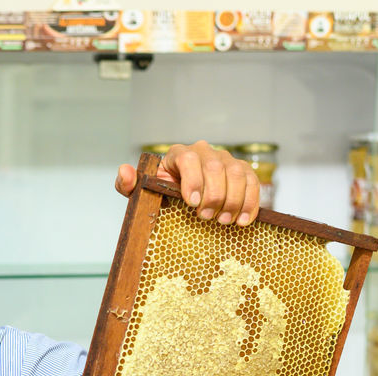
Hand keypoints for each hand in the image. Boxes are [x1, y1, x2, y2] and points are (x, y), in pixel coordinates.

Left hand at [114, 140, 259, 226]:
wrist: (182, 194)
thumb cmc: (160, 192)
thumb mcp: (142, 191)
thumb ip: (128, 184)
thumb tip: (125, 172)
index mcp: (178, 154)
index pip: (188, 159)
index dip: (193, 180)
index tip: (192, 203)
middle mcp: (204, 151)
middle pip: (215, 167)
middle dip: (213, 194)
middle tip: (206, 218)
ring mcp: (225, 160)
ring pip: (237, 173)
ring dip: (233, 199)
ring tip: (223, 222)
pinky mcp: (241, 171)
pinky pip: (252, 182)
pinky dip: (250, 201)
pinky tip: (243, 220)